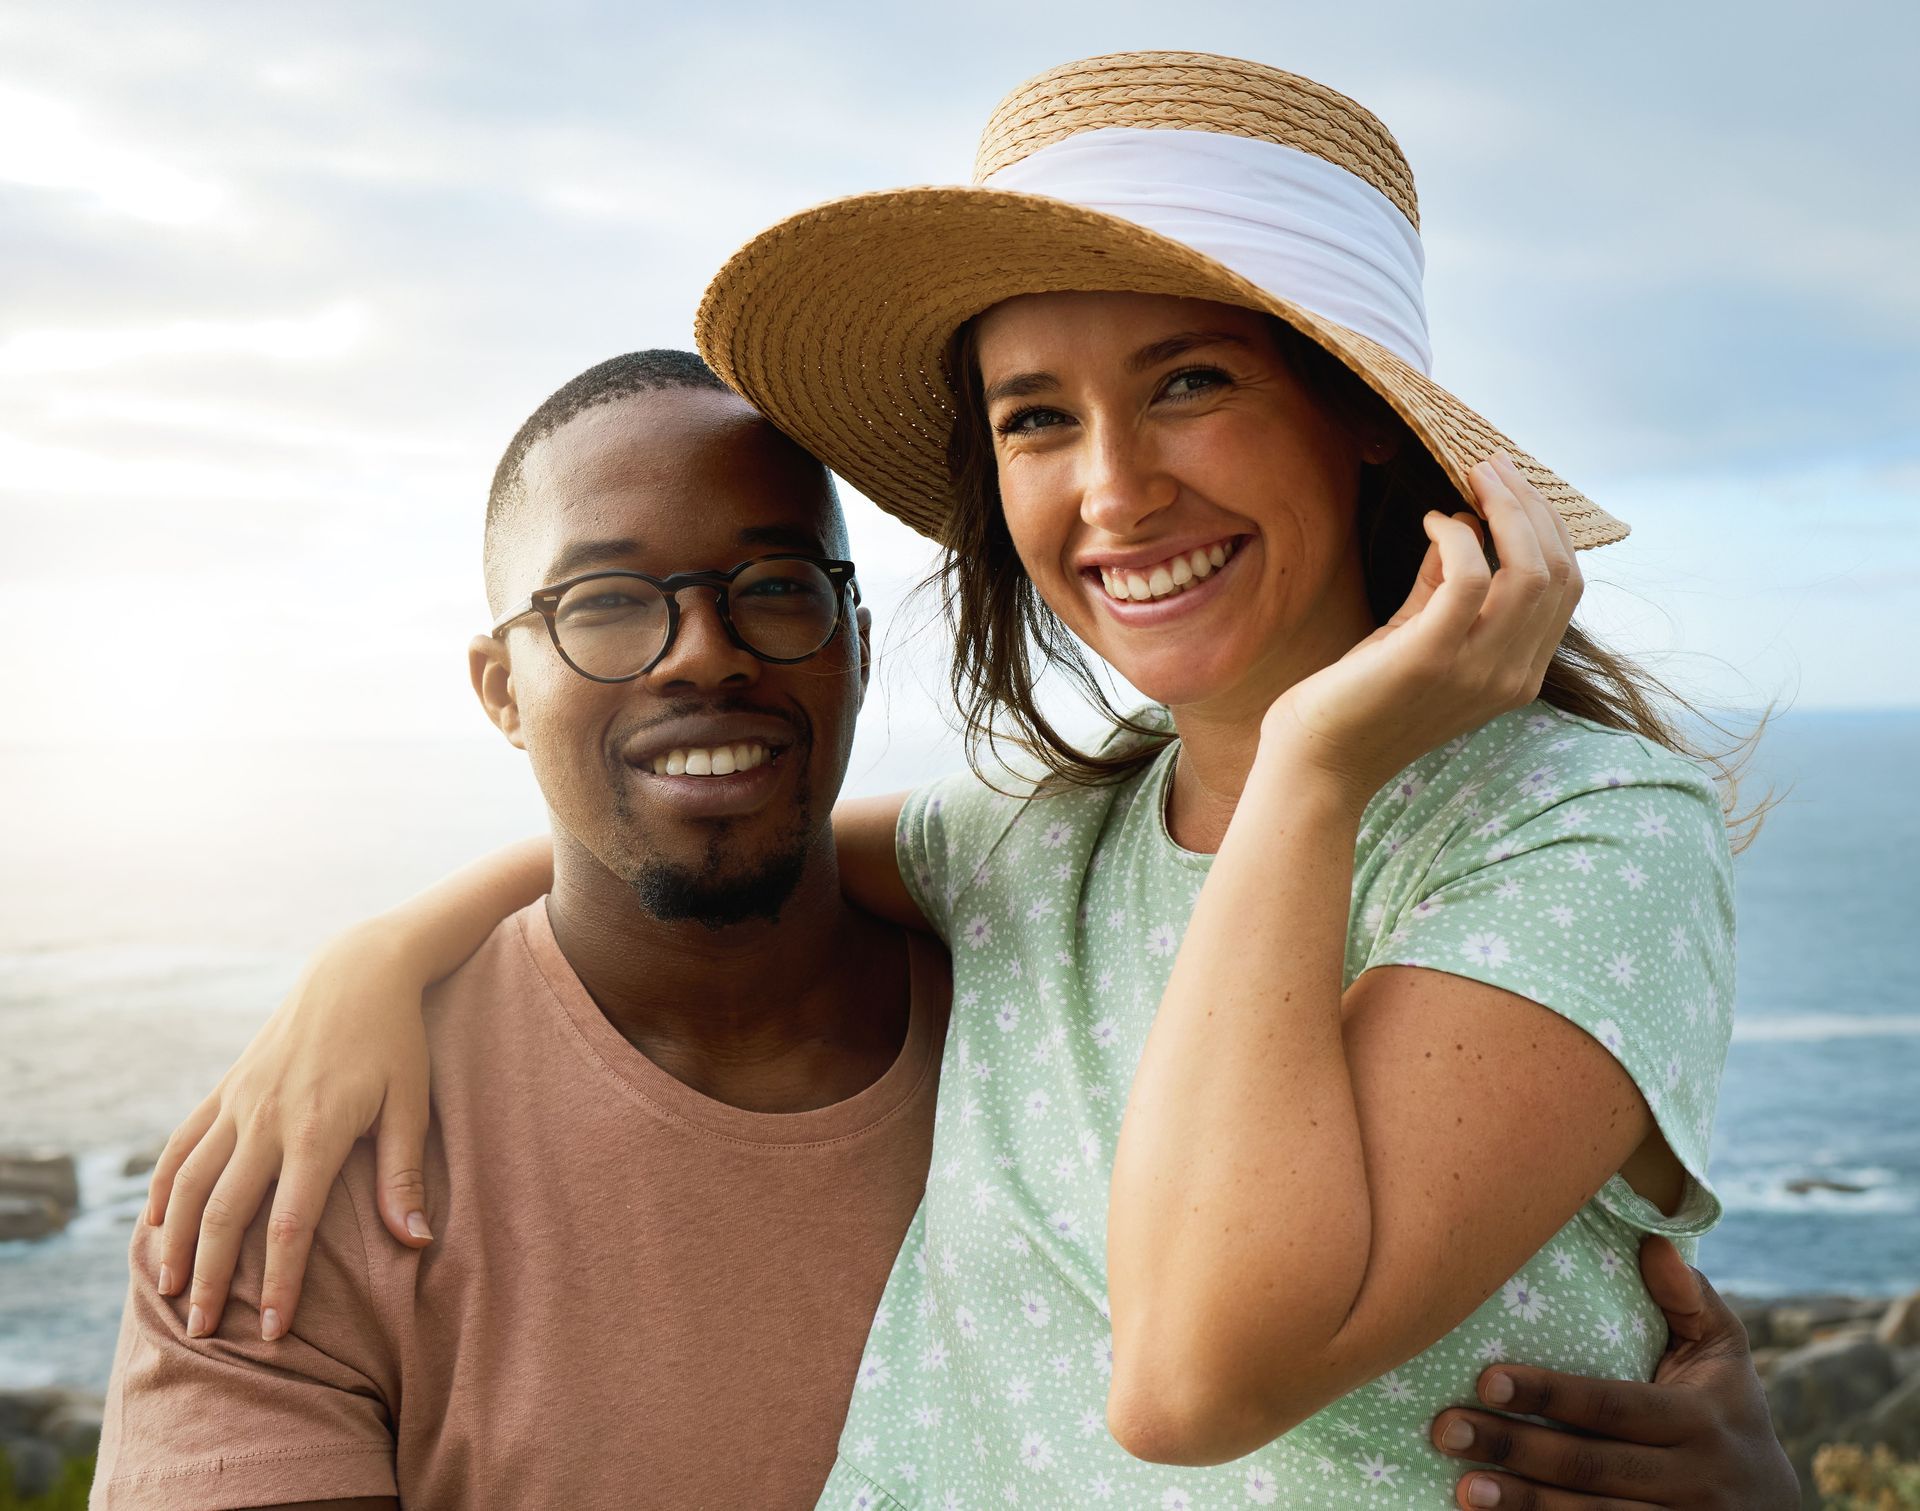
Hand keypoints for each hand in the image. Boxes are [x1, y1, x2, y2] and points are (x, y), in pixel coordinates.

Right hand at [146, 920, 435, 1340]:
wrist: (358, 971)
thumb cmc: (395, 1040)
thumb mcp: (411, 1103)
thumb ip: (404, 1176)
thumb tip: (416, 1242)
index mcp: (318, 1131)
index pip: (291, 1226)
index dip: (280, 1284)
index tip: (273, 1331)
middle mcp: (267, 1120)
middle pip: (227, 1216)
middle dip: (215, 1279)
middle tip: (206, 1332)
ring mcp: (239, 1103)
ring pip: (192, 1183)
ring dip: (178, 1241)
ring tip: (171, 1291)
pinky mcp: (226, 1088)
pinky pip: (182, 1145)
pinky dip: (165, 1187)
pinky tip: (156, 1225)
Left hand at [1260, 453, 1582, 806]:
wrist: (1319, 762)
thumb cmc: (1363, 698)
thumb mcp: (1418, 635)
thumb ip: (1444, 586)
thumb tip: (1462, 523)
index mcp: (1519, 673)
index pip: (1566, 587)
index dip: (1547, 526)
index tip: (1511, 484)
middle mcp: (1512, 676)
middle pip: (1558, 572)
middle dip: (1530, 506)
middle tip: (1491, 464)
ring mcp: (1478, 671)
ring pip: (1529, 571)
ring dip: (1505, 510)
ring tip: (1472, 476)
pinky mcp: (1431, 658)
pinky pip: (1468, 578)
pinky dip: (1454, 537)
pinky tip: (1429, 521)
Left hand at [1429, 1236, 1797, 1508]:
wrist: (1775, 1509)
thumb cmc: (1725, 1410)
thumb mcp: (1724, 1354)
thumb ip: (1689, 1300)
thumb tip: (1653, 1242)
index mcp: (1702, 1419)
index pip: (1614, 1404)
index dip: (1550, 1395)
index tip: (1486, 1379)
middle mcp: (1696, 1479)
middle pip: (1593, 1465)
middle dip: (1516, 1449)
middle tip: (1446, 1429)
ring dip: (1525, 1506)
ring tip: (1463, 1486)